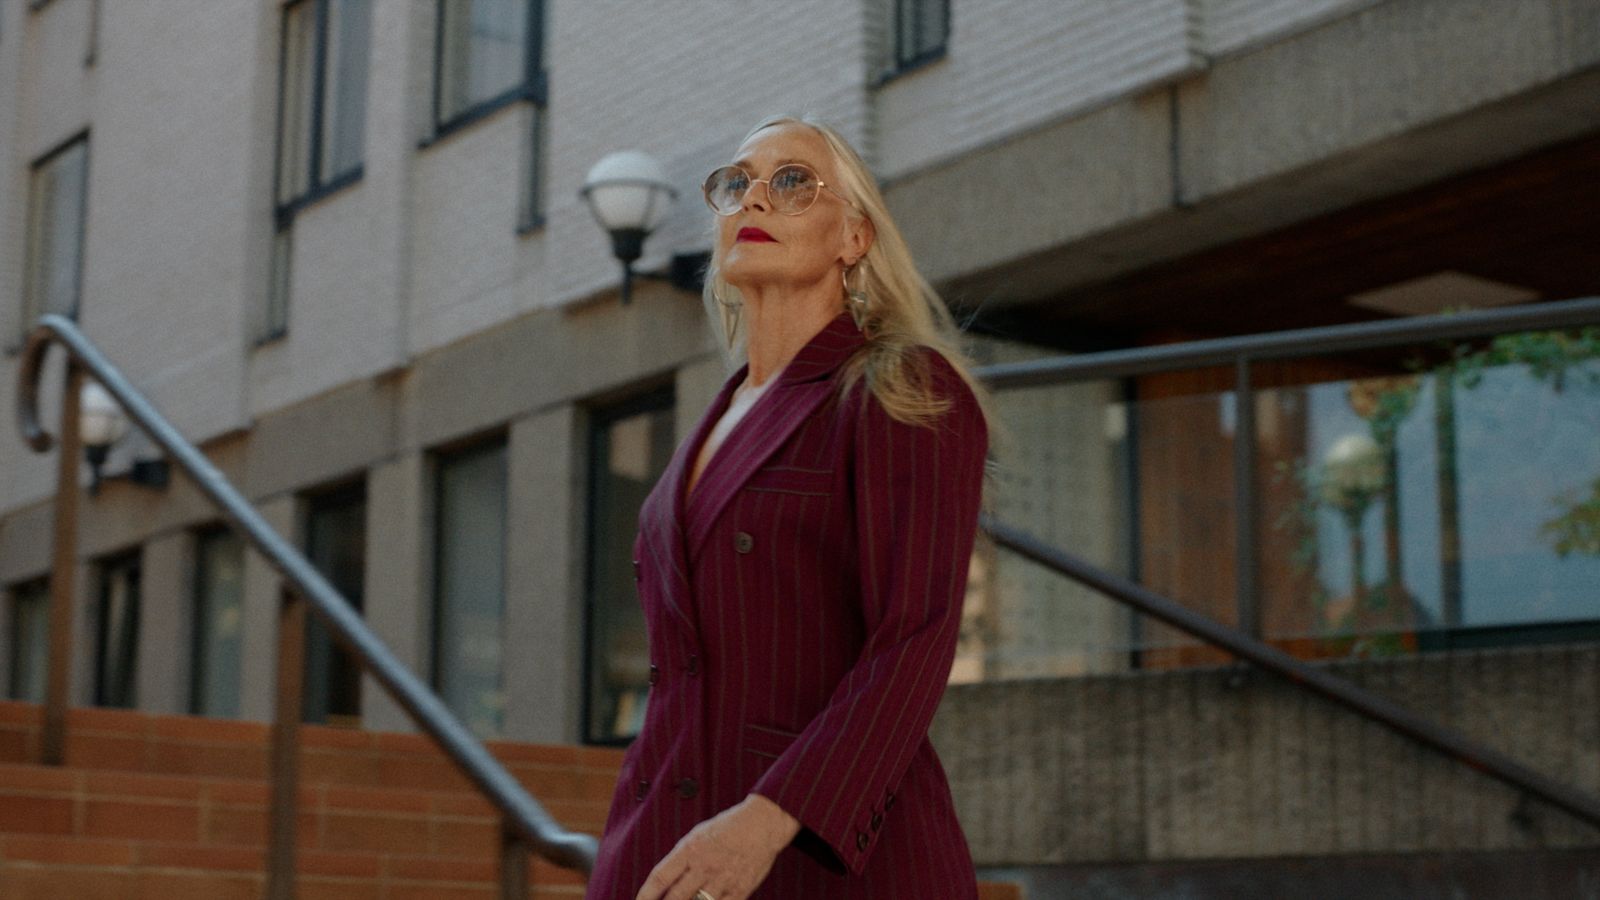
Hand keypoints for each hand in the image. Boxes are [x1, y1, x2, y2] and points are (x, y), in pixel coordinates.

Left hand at [635, 793, 800, 899]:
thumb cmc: (727, 827)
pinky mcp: (739, 890)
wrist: (762, 825)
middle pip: (675, 897)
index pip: (660, 876)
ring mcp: (722, 880)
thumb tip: (665, 881)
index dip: (646, 894)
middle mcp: (704, 866)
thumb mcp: (698, 835)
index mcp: (690, 849)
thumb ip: (681, 858)